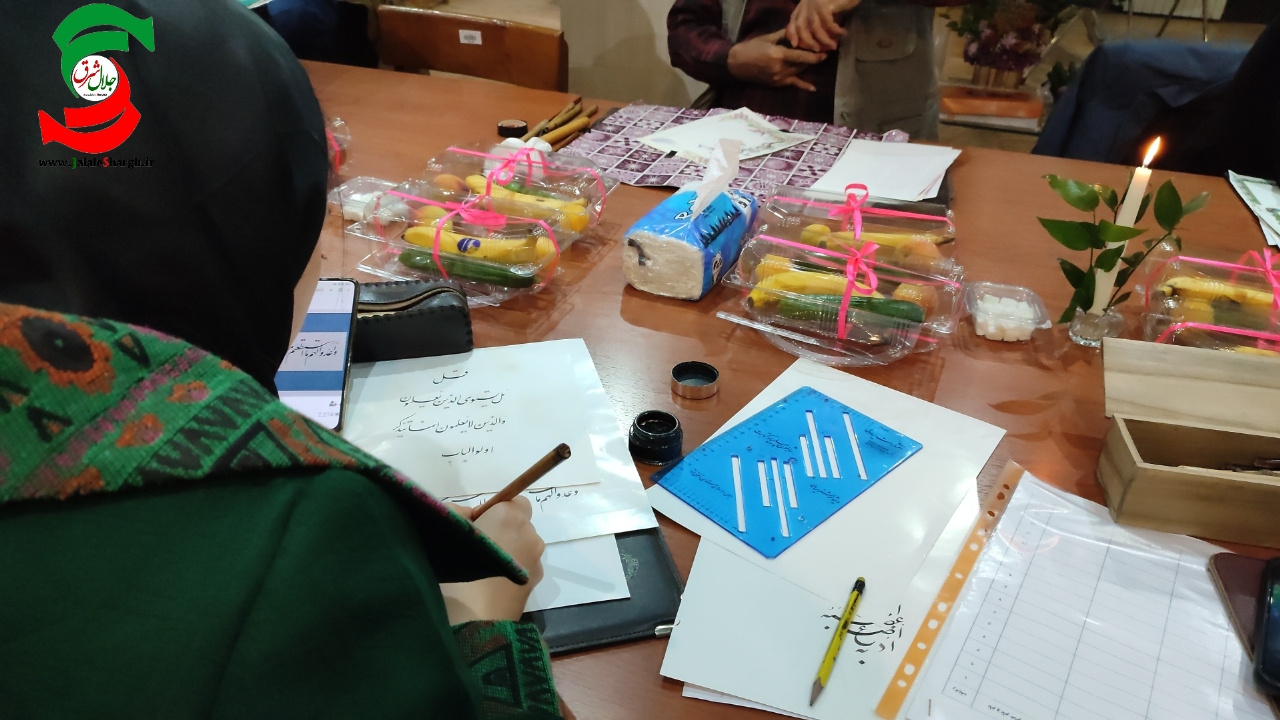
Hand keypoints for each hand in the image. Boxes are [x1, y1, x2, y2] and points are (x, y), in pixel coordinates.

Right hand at [440, 497, 545, 621]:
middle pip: (519, 525)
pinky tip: (488, 587)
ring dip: (506, 553)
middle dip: (501, 530)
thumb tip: (471, 519)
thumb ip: (458, 514)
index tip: (473, 525)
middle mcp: (531, 535)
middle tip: (474, 548)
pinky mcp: (534, 586)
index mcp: (511, 516)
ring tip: (480, 572)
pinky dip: (509, 571)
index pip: (513, 501)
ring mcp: (536, 562)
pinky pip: (521, 568)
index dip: (495, 510)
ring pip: (522, 548)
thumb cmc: (454, 569)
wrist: (471, 622)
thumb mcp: (446, 529)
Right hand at [727, 29, 826, 91]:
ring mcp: (778, 78)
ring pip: (798, 72)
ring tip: (817, 62)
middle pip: (802, 64)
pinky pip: (792, 84)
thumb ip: (783, 35)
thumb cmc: (750, 48)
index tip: (825, 52)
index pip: (801, 56)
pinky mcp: (776, 84)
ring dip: (807, 67)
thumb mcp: (767, 38)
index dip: (814, 55)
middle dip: (813, 60)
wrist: (735, 64)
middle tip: (824, 54)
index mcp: (778, 55)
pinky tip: (813, 88)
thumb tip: (796, 31)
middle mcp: (780, 68)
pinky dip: (803, 86)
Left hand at [787, 0, 860, 51]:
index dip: (792, 33)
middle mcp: (806, 3)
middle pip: (801, 26)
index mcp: (803, 4)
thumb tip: (815, 38)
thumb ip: (817, 19)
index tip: (795, 45)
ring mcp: (814, 3)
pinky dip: (835, 30)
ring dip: (824, 39)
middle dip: (808, 41)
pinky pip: (827, 23)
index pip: (793, 20)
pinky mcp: (824, 5)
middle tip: (817, 50)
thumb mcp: (825, 9)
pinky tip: (842, 33)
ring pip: (814, 27)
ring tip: (833, 45)